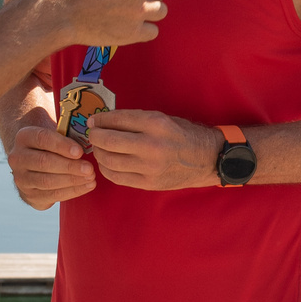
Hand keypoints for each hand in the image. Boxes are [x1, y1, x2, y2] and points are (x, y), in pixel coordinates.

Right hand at [8, 119, 96, 209]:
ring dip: (72, 180)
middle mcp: (17, 157)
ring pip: (47, 181)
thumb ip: (68, 136)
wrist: (34, 163)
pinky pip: (51, 195)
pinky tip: (86, 186)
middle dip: (69, 166)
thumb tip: (91, 141)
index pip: (42, 139)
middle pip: (44, 162)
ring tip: (91, 177)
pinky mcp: (29, 195)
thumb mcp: (56, 135)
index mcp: (24, 137)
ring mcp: (21, 178)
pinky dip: (72, 191)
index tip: (79, 151)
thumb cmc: (52, 145)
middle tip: (89, 169)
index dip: (61, 146)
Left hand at [85, 109, 221, 190]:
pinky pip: (117, 177)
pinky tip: (107, 162)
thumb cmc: (184, 135)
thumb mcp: (163, 118)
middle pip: (109, 141)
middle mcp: (151, 145)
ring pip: (109, 161)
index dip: (100, 120)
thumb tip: (106, 121)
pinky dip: (106, 169)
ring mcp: (149, 167)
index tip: (94, 121)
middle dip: (95, 136)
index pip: (117, 120)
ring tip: (99, 148)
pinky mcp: (148, 183)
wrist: (208, 159)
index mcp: (156, 124)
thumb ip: (136, 120)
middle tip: (93, 134)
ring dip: (99, 153)